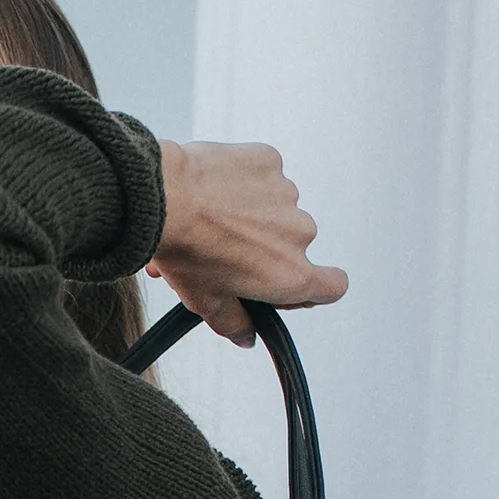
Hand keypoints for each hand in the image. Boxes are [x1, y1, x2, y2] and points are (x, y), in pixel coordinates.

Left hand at [149, 140, 346, 345]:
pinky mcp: (271, 162)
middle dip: (264, 251)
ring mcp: (287, 194)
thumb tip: (246, 336)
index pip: (333, 287)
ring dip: (251, 218)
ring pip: (275, 211)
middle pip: (292, 248)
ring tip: (209, 223)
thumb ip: (234, 323)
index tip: (292, 289)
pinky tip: (213, 192)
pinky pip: (263, 177)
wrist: (165, 200)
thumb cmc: (186, 252)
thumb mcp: (206, 302)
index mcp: (290, 274)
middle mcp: (299, 233)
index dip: (315, 290)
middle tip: (224, 253)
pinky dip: (243, 185)